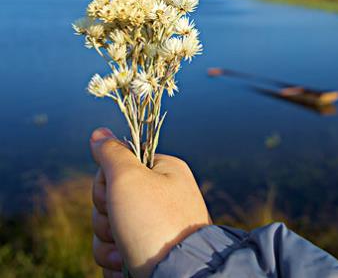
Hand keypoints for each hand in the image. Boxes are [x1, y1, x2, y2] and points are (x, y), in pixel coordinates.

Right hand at [90, 127, 211, 277]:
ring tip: (125, 251)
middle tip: (121, 224)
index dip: (105, 181)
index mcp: (163, 171)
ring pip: (108, 226)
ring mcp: (154, 226)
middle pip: (109, 197)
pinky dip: (114, 260)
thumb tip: (99, 133)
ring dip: (107, 241)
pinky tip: (125, 266)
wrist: (180, 277)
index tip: (113, 191)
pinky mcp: (147, 252)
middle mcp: (161, 196)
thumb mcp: (128, 177)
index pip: (117, 165)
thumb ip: (111, 153)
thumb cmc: (154, 222)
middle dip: (105, 215)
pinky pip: (115, 251)